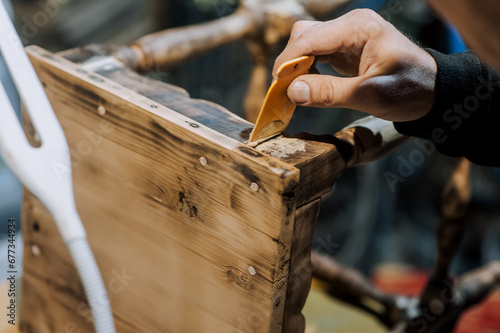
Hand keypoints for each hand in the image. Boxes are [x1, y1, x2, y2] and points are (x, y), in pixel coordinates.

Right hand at [274, 9, 436, 121]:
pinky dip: (307, 70)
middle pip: (304, 35)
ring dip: (297, 67)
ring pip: (307, 44)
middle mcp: (350, 26)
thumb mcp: (370, 95)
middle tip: (286, 92)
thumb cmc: (410, 89)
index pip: (310, 38)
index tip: (277, 87)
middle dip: (291, 63)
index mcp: (358, 28)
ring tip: (295, 92)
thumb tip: (292, 92)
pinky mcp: (345, 50)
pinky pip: (316, 54)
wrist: (433, 91)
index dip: (288, 62)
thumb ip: (329, 93)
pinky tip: (308, 87)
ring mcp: (347, 36)